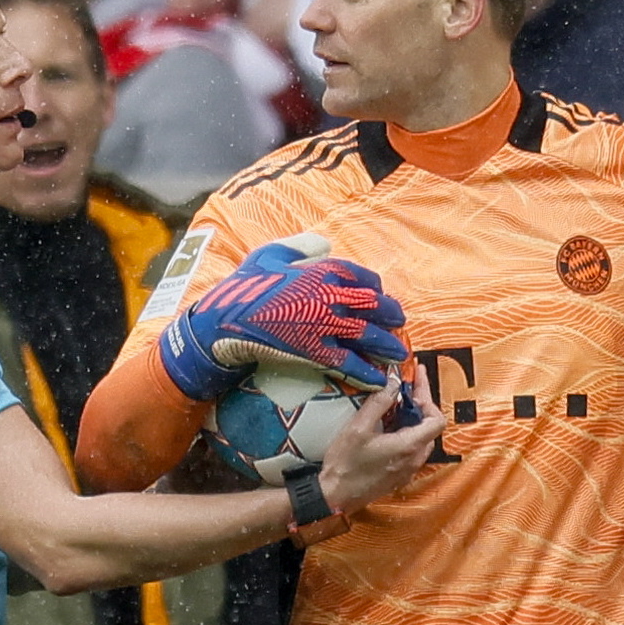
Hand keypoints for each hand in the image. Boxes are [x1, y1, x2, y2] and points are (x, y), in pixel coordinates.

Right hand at [164, 238, 408, 400]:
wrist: (224, 322)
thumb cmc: (244, 286)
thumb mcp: (270, 254)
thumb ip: (300, 247)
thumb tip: (324, 244)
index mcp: (322, 270)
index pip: (362, 277)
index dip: (375, 287)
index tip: (380, 295)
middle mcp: (330, 296)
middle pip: (373, 305)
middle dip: (390, 315)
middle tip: (399, 323)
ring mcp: (325, 325)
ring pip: (367, 335)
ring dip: (386, 345)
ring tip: (398, 353)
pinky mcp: (316, 352)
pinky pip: (350, 363)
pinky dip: (367, 372)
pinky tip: (379, 379)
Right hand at [312, 376, 448, 515]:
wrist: (335, 496)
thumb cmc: (345, 464)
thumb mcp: (358, 427)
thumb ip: (379, 403)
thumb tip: (393, 382)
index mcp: (409, 446)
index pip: (437, 420)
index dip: (429, 399)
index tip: (416, 384)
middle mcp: (414, 459)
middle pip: (430, 427)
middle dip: (421, 405)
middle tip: (407, 387)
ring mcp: (409, 470)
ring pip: (422, 439)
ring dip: (414, 420)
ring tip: (398, 404)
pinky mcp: (400, 475)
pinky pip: (412, 450)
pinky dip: (407, 434)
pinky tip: (391, 426)